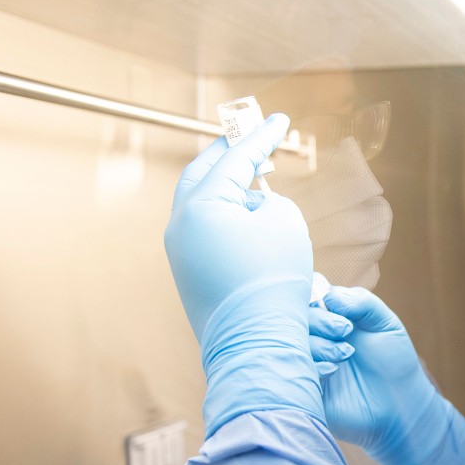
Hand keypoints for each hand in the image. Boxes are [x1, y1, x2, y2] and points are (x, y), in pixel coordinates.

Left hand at [165, 114, 322, 435]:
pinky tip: (250, 223)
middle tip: (251, 141)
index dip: (261, 138)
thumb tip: (253, 205)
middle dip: (228, 155)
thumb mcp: (284, 222)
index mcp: (199, 205)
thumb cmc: (272, 280)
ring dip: (228, 189)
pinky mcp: (190, 276)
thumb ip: (268, 201)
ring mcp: (179, 254)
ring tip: (258, 183)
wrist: (256, 344)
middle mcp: (180, 226)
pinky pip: (206, 233)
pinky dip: (227, 218)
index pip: (234, 159)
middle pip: (201, 175)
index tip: (278, 120)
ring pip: (201, 205)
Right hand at [307, 286, 436, 457]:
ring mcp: (306, 363)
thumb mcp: (384, 323)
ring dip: (319, 345)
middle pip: (294, 320)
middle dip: (321, 322)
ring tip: (346, 354)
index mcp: (327, 320)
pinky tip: (333, 370)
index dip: (319, 303)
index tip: (345, 318)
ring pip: (291, 345)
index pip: (306, 301)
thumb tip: (329, 297)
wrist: (400, 405)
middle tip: (346, 331)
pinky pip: (293, 372)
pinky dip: (312, 366)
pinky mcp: (303, 388)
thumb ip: (361, 302)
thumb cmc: (394, 361)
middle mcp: (312, 339)